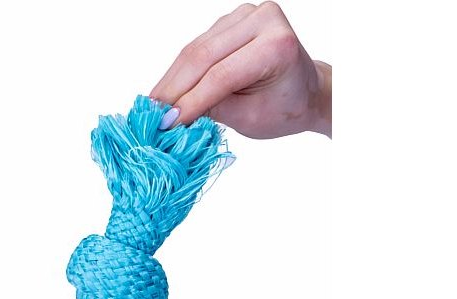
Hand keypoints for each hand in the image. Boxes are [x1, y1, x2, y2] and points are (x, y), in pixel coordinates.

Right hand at [150, 2, 330, 138]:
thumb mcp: (250, 119)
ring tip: (153, 106)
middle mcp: (262, 20)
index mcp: (277, 45)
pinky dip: (180, 70)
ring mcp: (245, 15)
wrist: (305, 90)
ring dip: (171, 80)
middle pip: (203, 56)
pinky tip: (166, 90)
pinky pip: (197, 46)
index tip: (166, 125)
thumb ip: (212, 111)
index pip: (221, 75)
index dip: (190, 101)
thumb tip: (171, 115)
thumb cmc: (285, 108)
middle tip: (151, 116)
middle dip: (174, 89)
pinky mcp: (230, 20)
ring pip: (194, 49)